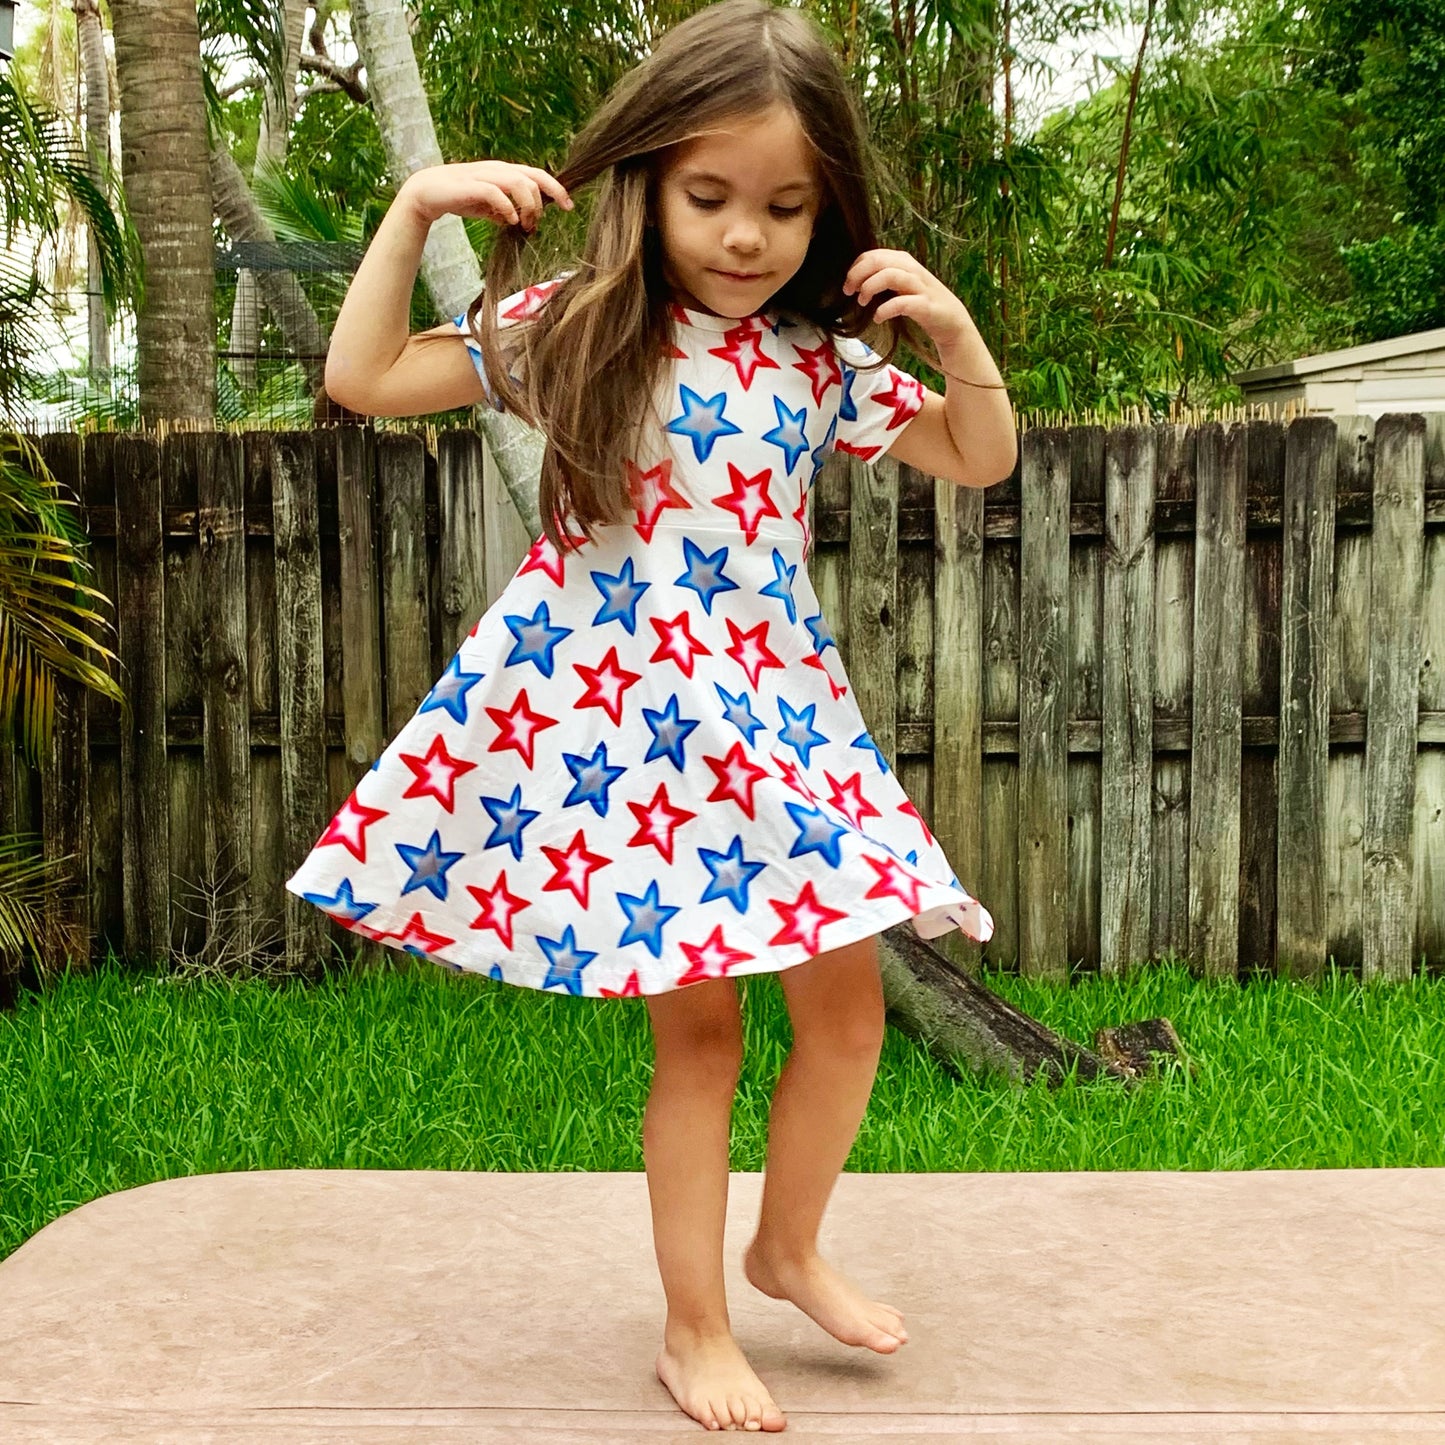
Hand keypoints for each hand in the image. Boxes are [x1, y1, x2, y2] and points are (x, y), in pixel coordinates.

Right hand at [401, 160, 573, 231]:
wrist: (427, 193)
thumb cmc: (460, 198)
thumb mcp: (489, 207)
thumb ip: (506, 211)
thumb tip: (522, 222)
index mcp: (505, 172)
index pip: (538, 175)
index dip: (556, 189)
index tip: (568, 207)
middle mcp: (498, 170)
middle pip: (533, 178)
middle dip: (542, 202)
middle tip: (536, 225)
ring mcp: (485, 175)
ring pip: (518, 182)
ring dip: (528, 206)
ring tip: (524, 224)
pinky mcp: (471, 184)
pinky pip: (496, 192)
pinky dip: (508, 206)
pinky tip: (510, 220)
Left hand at [841, 249, 971, 348]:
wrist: (952, 323)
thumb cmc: (921, 305)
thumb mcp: (901, 286)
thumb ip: (883, 279)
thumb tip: (854, 281)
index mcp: (904, 262)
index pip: (873, 255)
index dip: (856, 267)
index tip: (848, 285)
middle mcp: (912, 270)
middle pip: (879, 261)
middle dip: (858, 274)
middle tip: (848, 291)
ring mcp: (921, 287)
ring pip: (891, 275)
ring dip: (870, 287)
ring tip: (862, 302)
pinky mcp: (926, 306)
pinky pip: (902, 302)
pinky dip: (885, 309)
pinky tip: (878, 318)